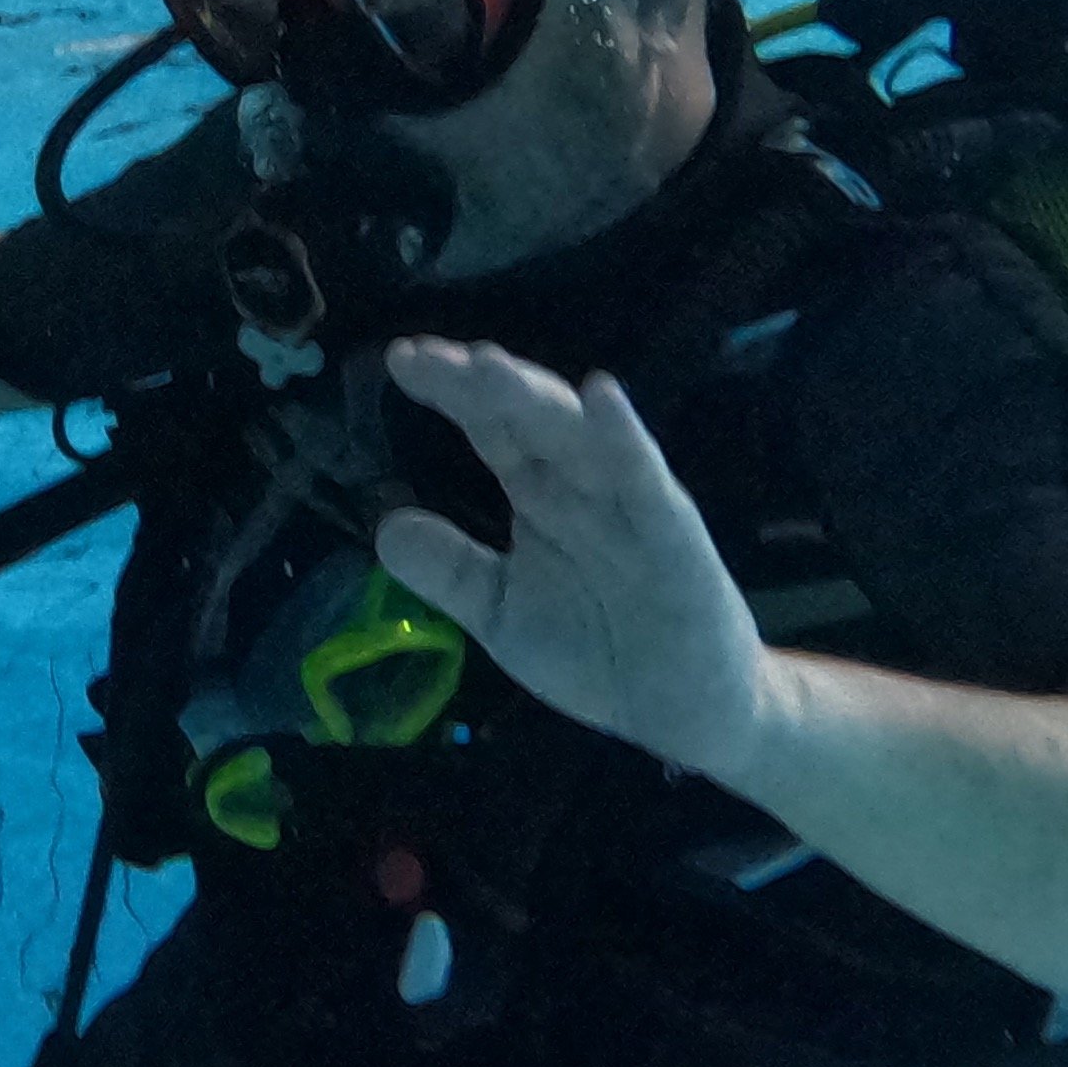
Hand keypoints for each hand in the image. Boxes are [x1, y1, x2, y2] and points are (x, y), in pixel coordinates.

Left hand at [369, 341, 777, 780]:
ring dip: (534, 397)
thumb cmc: (597, 651)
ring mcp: (628, 501)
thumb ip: (450, 572)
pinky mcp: (673, 533)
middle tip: (424, 356)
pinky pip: (646, 479)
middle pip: (525, 416)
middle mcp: (580, 483)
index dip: (448, 392)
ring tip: (486, 363)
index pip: (488, 427)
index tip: (399, 361)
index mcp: (539, 494)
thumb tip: (383, 527)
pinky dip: (624, 437)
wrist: (683, 710)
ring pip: (577, 434)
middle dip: (477, 382)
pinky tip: (600, 397)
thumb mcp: (503, 615)